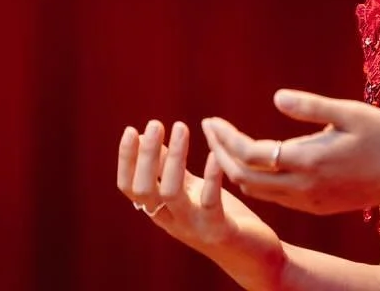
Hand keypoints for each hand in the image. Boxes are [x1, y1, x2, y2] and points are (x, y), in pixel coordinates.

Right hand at [117, 119, 284, 279]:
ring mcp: (193, 227)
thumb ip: (168, 168)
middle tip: (156, 123)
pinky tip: (213, 154)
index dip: (127, 160)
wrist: (252, 256)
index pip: (130, 188)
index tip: (132, 130)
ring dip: (174, 158)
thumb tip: (147, 137)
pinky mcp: (219, 230)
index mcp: (160, 210)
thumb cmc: (218, 216)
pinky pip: (210, 202)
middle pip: (144, 190)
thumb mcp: (189, 189)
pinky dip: (210, 177)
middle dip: (145, 155)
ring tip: (180, 126)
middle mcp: (170, 221)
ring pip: (171, 193)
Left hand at [201, 89, 379, 215]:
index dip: (224, 138)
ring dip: (235, 168)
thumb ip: (311, 106)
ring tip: (224, 143)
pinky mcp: (317, 206)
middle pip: (244, 177)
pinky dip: (255, 179)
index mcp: (307, 161)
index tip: (211, 120)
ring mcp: (309, 201)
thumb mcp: (351, 112)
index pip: (249, 154)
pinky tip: (256, 162)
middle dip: (220, 153)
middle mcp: (302, 187)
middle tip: (209, 129)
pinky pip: (275, 197)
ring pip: (257, 191)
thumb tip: (275, 97)